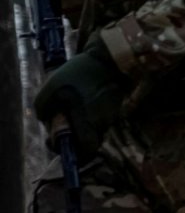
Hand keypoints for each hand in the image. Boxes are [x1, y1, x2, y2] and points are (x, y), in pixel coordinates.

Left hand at [31, 37, 129, 159]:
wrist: (107, 59)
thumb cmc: (78, 76)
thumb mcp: (50, 90)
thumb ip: (44, 109)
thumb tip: (46, 119)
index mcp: (89, 123)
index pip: (87, 150)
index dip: (75, 153)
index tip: (61, 144)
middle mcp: (103, 123)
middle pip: (87, 139)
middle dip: (72, 134)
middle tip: (60, 120)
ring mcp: (110, 114)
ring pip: (92, 126)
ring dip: (79, 121)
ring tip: (69, 104)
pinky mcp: (113, 105)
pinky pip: (98, 115)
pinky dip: (88, 111)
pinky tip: (80, 96)